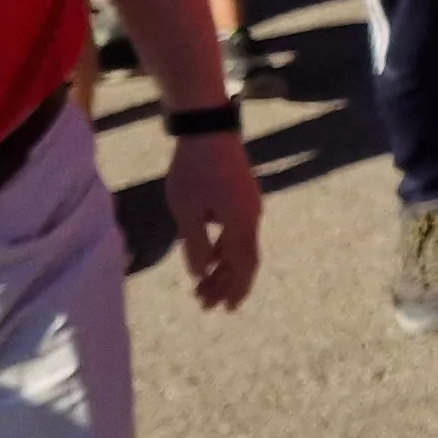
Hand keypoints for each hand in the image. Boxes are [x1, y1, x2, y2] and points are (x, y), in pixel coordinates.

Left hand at [164, 130, 264, 310]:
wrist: (207, 128)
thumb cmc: (194, 170)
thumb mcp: (186, 211)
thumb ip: (194, 245)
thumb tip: (200, 272)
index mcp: (242, 222)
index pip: (244, 264)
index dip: (236, 288)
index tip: (225, 308)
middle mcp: (251, 215)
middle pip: (243, 258)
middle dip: (225, 283)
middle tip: (204, 303)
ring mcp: (248, 204)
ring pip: (239, 244)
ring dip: (222, 267)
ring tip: (202, 284)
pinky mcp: (241, 195)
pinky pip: (236, 230)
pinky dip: (223, 248)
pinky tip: (207, 254)